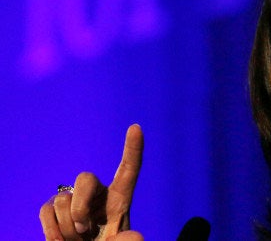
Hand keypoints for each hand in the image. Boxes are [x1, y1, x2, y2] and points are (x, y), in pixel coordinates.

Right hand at [40, 124, 144, 239]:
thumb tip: (136, 237)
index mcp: (119, 200)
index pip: (128, 170)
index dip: (133, 149)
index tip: (136, 127)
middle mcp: (97, 195)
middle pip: (85, 178)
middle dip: (79, 206)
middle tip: (84, 231)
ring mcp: (73, 201)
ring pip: (63, 200)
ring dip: (68, 227)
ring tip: (78, 240)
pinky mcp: (52, 210)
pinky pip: (47, 210)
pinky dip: (53, 230)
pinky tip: (62, 240)